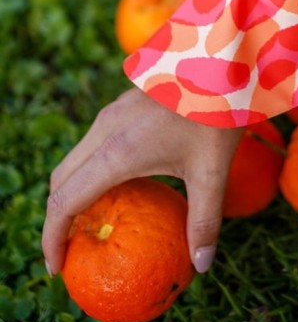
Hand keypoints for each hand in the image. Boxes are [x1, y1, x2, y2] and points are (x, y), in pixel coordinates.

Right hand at [42, 87, 241, 275]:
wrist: (222, 54)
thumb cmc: (218, 111)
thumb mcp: (213, 170)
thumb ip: (205, 220)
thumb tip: (202, 265)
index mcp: (118, 152)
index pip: (65, 201)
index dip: (52, 238)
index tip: (58, 267)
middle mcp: (106, 130)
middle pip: (61, 180)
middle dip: (58, 218)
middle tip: (72, 249)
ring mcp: (112, 113)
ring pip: (76, 158)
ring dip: (74, 191)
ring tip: (94, 221)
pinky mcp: (123, 103)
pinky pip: (93, 143)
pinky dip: (90, 170)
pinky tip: (121, 183)